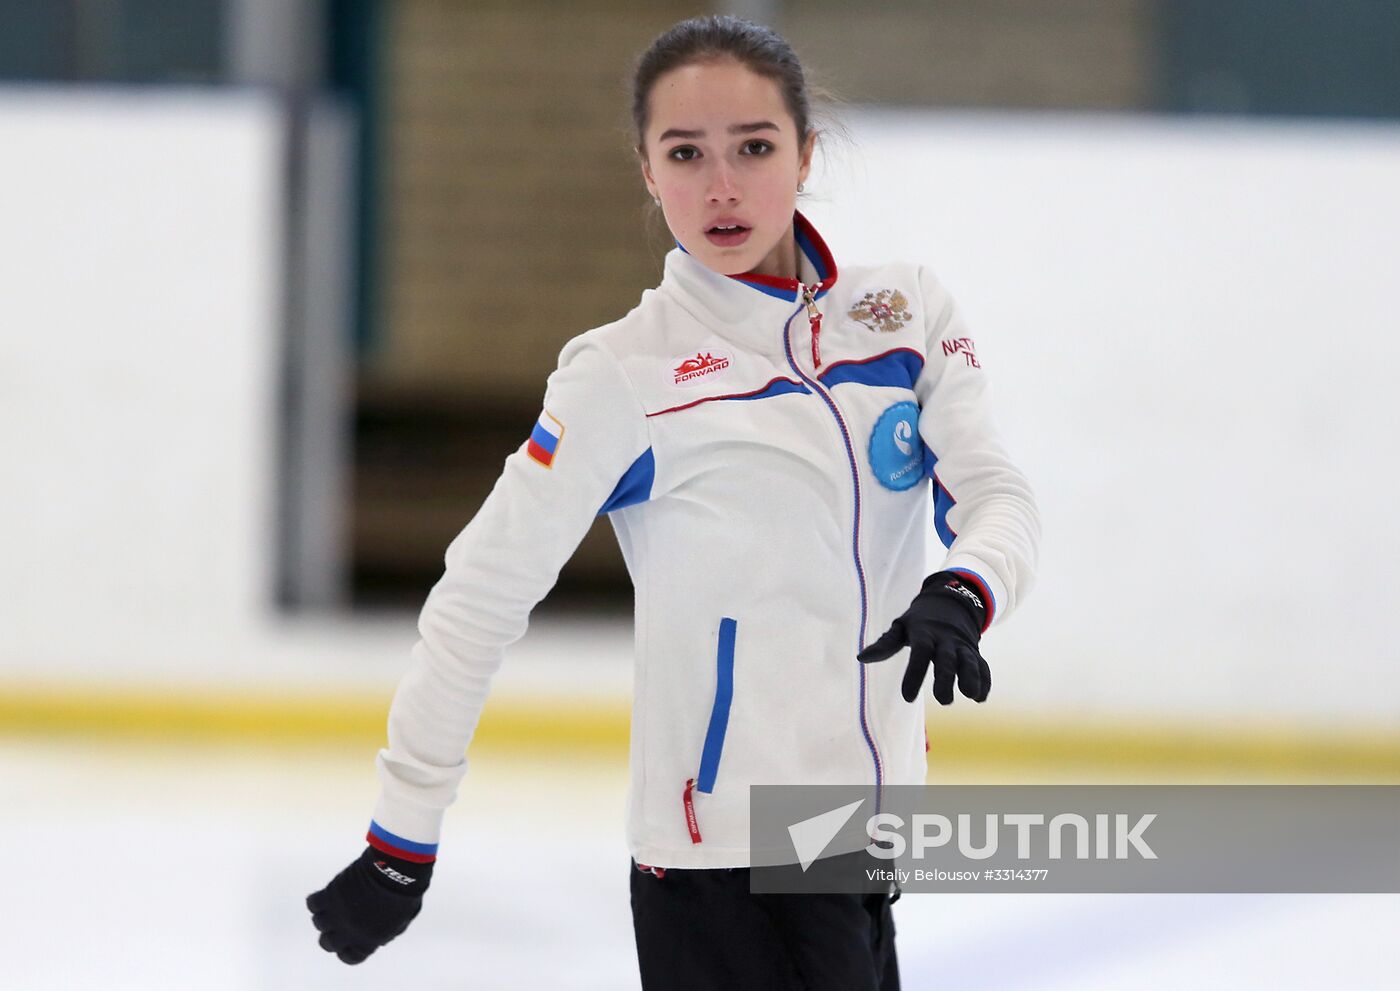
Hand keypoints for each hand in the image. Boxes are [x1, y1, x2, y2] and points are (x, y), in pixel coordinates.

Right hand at [306, 846, 432, 963]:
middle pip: (327, 943)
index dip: (347, 948)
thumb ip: (388, 932)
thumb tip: (381, 938)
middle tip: (339, 920)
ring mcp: (337, 915)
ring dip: (325, 914)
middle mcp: (349, 933)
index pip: (349, 957)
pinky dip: (316, 900)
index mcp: (368, 942)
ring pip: (318, 922)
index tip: (349, 938)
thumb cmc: (405, 892)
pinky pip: (312, 903)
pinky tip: (327, 894)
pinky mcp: (330, 895)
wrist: (396, 871)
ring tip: (337, 902)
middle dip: (332, 934)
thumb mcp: (402, 920)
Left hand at [858, 571, 990, 703]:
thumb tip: (861, 658)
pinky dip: (984, 680)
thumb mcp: (901, 627)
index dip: (914, 674)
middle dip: (947, 679)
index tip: (908, 698)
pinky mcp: (974, 653)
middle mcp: (946, 640)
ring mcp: (962, 646)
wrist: (950, 604)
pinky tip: (980, 697)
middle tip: (944, 701)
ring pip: (970, 661)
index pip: (920, 653)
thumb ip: (885, 644)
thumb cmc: (918, 622)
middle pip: (948, 659)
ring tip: (971, 695)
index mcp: (925, 633)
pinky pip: (983, 666)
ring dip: (972, 677)